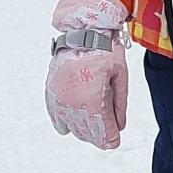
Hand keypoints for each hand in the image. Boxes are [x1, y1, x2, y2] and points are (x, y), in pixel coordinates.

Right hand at [47, 0, 128, 147]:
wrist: (82, 31)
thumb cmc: (105, 51)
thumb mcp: (121, 77)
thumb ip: (119, 104)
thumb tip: (119, 126)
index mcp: (92, 102)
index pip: (102, 134)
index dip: (110, 140)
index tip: (115, 141)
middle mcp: (73, 104)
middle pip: (87, 134)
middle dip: (99, 135)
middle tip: (108, 133)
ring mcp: (59, 100)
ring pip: (72, 128)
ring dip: (84, 129)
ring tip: (94, 123)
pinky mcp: (51, 94)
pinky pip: (57, 118)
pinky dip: (66, 122)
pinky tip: (74, 122)